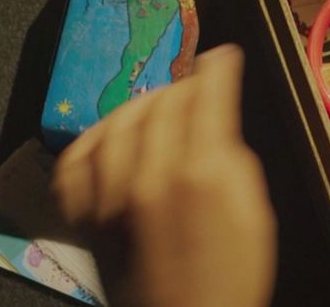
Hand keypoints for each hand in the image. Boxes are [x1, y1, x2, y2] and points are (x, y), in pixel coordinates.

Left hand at [51, 44, 275, 306]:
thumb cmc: (234, 272)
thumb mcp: (254, 211)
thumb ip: (233, 155)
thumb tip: (218, 116)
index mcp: (201, 173)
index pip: (206, 96)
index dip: (217, 69)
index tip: (222, 57)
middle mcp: (150, 175)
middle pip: (161, 103)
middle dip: (182, 85)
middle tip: (196, 85)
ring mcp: (110, 194)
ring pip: (117, 122)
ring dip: (140, 104)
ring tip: (157, 105)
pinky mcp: (87, 214)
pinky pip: (76, 161)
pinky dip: (93, 139)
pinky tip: (110, 136)